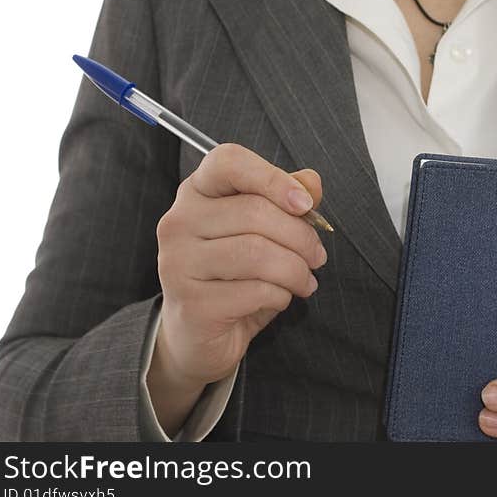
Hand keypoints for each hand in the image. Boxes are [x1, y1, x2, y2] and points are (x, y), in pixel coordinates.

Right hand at [148, 143, 327, 434]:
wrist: (199, 335)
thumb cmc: (235, 275)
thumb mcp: (265, 232)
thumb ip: (288, 201)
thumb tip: (311, 183)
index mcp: (197, 192)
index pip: (228, 162)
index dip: (272, 178)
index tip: (306, 204)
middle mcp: (179, 221)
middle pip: (255, 212)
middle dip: (301, 237)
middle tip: (317, 257)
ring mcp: (178, 262)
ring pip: (258, 253)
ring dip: (296, 270)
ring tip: (305, 281)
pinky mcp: (191, 302)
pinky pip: (256, 290)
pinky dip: (281, 295)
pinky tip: (280, 298)